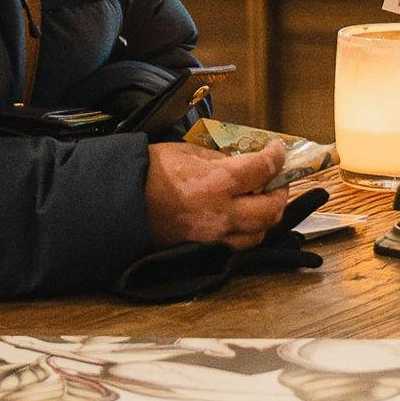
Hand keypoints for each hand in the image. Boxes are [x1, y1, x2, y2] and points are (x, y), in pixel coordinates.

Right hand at [144, 137, 290, 249]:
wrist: (119, 201)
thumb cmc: (149, 172)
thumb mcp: (187, 151)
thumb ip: (220, 158)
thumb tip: (241, 161)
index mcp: (218, 183)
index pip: (263, 169)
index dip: (277, 156)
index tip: (278, 150)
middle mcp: (222, 213)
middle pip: (271, 209)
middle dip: (280, 191)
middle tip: (276, 178)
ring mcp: (214, 236)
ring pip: (259, 234)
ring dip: (266, 216)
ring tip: (260, 199)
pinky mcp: (204, 249)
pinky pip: (237, 245)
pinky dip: (247, 232)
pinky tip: (242, 218)